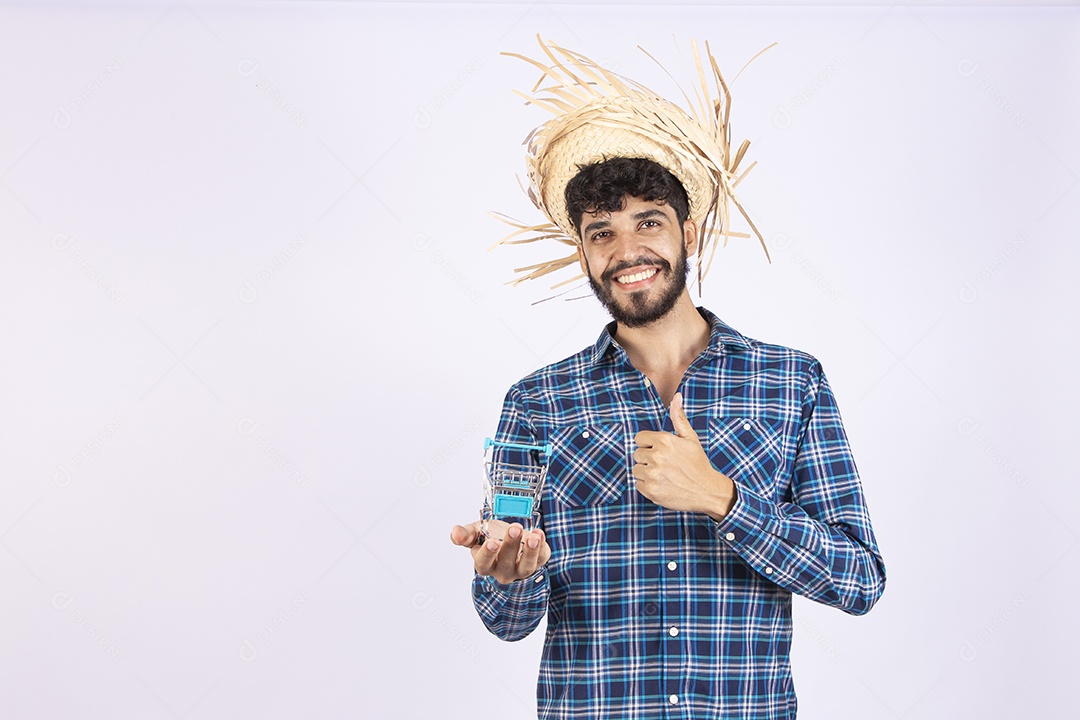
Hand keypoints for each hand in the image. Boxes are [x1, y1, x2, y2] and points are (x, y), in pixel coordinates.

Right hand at [449, 520, 550, 585]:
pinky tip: (539, 533)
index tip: (492, 542)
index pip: (483, 563)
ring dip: (530, 551)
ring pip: (526, 566)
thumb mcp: (476, 532)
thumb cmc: (491, 536)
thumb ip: (465, 534)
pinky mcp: (538, 562)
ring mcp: (521, 569)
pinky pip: (541, 558)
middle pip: (506, 563)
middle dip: (510, 545)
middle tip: (514, 528)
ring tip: (533, 537)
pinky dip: (542, 546)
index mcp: (485, 564)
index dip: (487, 554)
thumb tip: (455, 533)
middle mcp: (503, 570)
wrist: (510, 535)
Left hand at [633, 392, 736, 519]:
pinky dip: (648, 486)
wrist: (707, 491)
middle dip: (648, 458)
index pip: (639, 438)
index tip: (661, 451)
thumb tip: (677, 396)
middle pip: (637, 454)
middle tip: (666, 464)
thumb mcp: (690, 438)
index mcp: (664, 441)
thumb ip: (679, 417)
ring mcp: (652, 474)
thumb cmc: (698, 463)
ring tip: (665, 474)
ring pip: (636, 469)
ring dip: (647, 472)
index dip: (649, 444)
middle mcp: (656, 456)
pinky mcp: (650, 490)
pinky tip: (663, 484)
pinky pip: (638, 484)